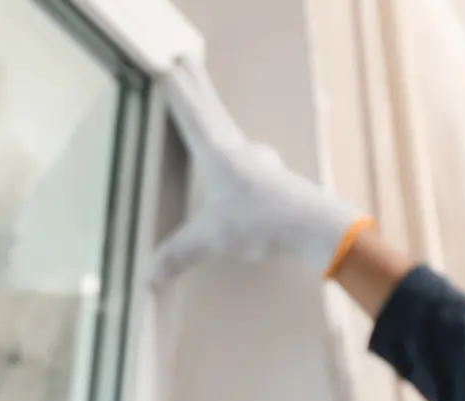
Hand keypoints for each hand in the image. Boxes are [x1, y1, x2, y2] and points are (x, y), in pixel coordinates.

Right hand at [150, 58, 371, 284]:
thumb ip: (177, 255)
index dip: (178, 93)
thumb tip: (147, 277)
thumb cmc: (263, 221)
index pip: (191, 116)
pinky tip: (237, 158)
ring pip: (229, 129)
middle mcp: (239, 150)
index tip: (169, 69)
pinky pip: (243, 154)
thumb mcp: (211, 239)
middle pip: (212, 109)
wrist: (316, 227)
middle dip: (196, 86)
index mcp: (218, 154)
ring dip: (214, 115)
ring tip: (205, 108)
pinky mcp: (272, 178)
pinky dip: (231, 147)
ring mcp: (259, 161)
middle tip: (186, 59)